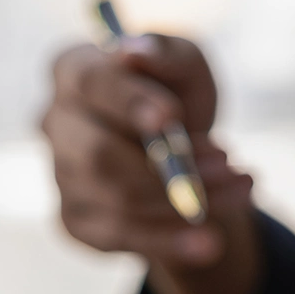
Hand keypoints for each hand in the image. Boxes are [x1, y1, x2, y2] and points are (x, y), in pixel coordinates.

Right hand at [43, 35, 261, 293]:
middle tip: (227, 161)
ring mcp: (60, 175)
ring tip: (239, 189)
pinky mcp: (73, 221)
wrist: (179, 155)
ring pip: (117, 201)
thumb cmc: (176, 98)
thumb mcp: (187, 66)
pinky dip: (171, 241)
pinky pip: (120, 237)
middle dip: (168, 166)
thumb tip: (133, 52)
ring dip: (184, 202)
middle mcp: (55, 123)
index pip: (90, 83)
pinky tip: (209, 241)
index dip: (128, 102)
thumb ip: (166, 53)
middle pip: (98, 155)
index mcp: (72, 69)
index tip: (171, 117)